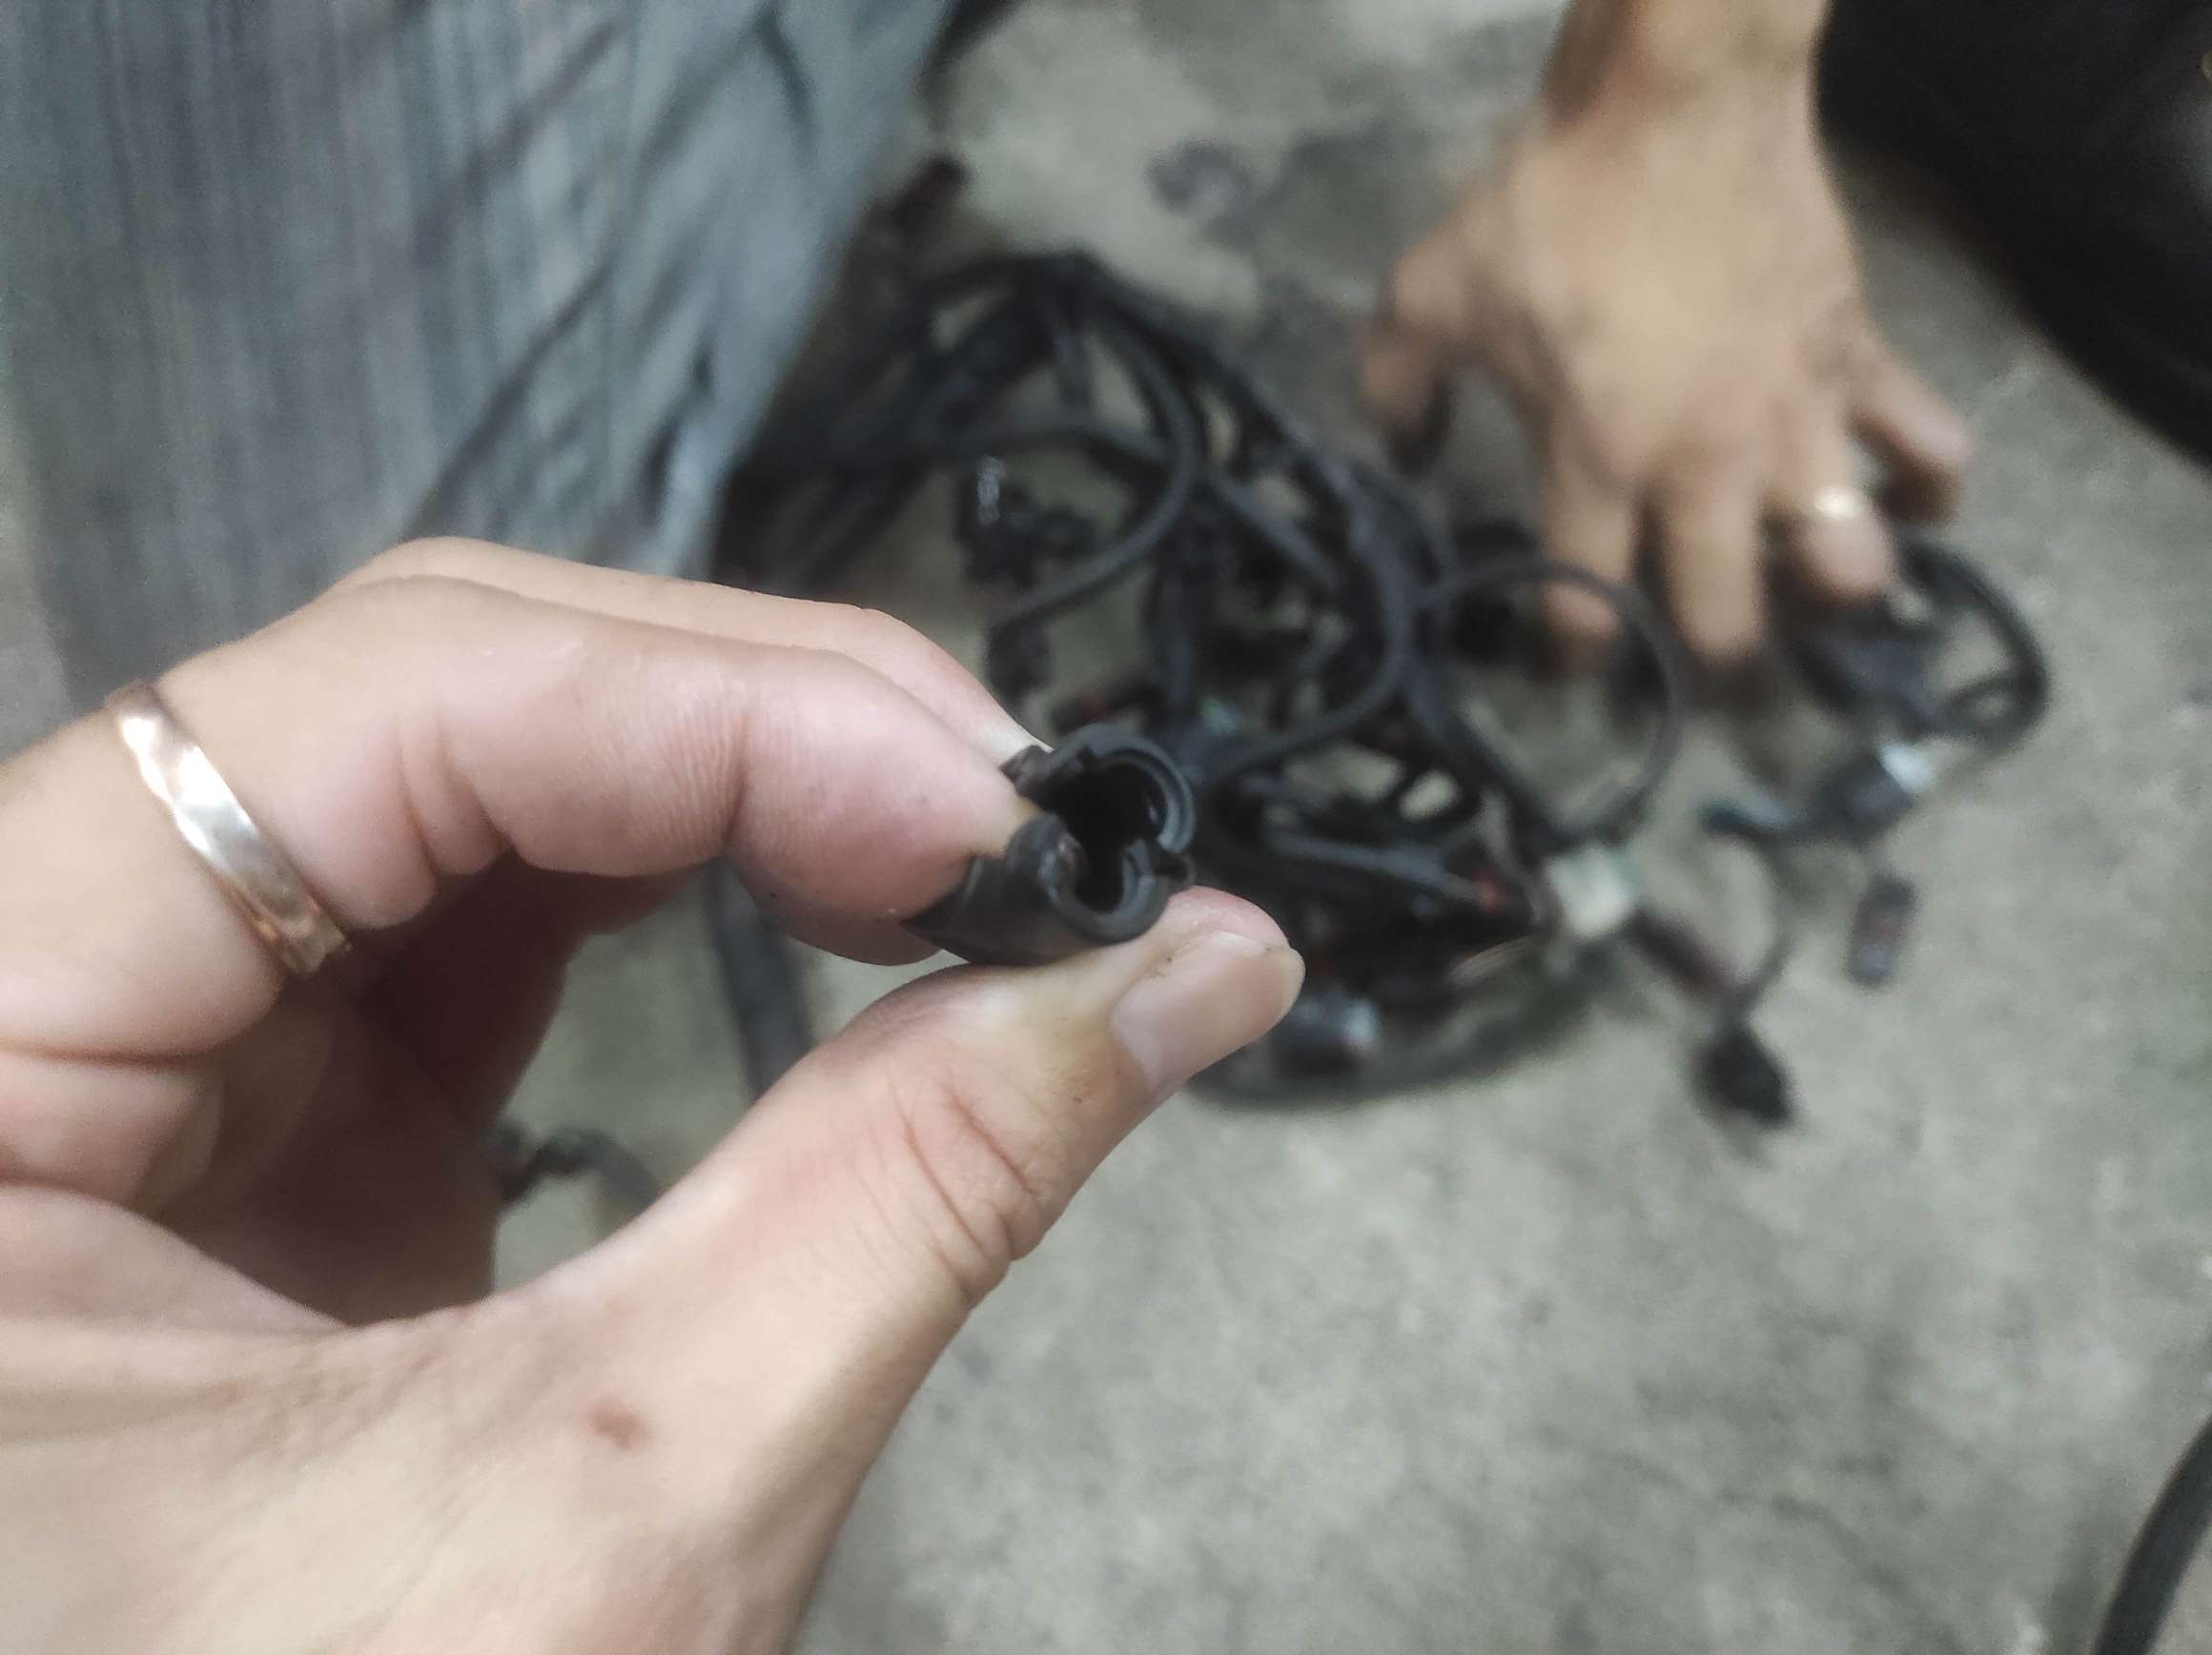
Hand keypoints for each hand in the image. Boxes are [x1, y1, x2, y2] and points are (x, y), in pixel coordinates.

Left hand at [0, 541, 1300, 1652]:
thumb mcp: (619, 1511)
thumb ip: (906, 1197)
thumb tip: (1201, 963)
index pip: (372, 711)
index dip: (720, 715)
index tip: (997, 818)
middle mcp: (13, 978)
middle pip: (417, 690)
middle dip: (755, 724)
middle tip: (1016, 831)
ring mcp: (132, 1027)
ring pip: (459, 763)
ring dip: (737, 778)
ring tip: (956, 863)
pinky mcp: (253, 1094)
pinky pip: (469, 898)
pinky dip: (681, 878)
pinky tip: (830, 905)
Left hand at [1361, 9, 1969, 659]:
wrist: (1672, 101)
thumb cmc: (1547, 202)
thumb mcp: (1429, 295)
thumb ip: (1397, 388)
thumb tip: (1395, 452)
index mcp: (1597, 462)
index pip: (1589, 610)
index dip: (1576, 657)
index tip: (1574, 664)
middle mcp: (1703, 468)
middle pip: (1727, 618)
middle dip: (1711, 657)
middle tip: (1700, 648)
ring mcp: (1792, 419)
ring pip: (1845, 560)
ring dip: (1831, 591)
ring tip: (1810, 591)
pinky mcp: (1855, 361)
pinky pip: (1928, 444)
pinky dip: (1933, 483)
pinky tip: (1917, 504)